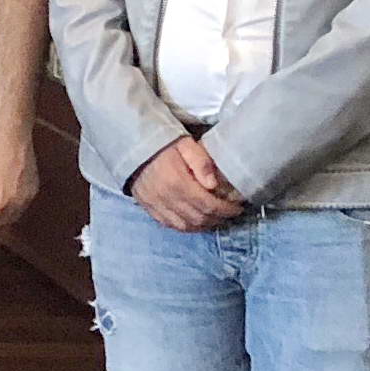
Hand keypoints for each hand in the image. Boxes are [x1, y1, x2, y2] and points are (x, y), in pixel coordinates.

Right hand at [128, 135, 244, 232]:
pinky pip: (169, 225)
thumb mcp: (185, 144)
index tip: (237, 207)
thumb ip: (201, 162)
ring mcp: (156, 205)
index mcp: (178, 182)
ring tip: (215, 219)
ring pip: (185, 226)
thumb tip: (213, 185)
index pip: (208, 204)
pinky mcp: (148, 208)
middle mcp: (166, 198)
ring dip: (203, 225)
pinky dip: (185, 227)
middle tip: (229, 213)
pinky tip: (194, 222)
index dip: (226, 209)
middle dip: (218, 219)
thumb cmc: (163, 144)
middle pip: (199, 218)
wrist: (132, 146)